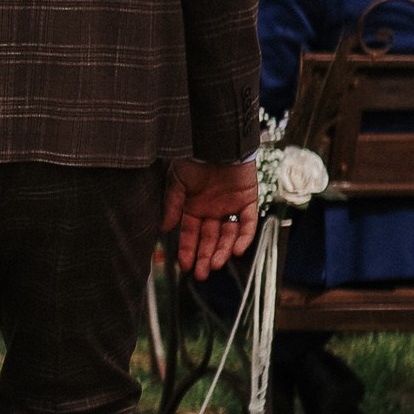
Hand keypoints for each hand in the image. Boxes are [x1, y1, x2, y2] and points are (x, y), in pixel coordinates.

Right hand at [163, 153, 257, 280]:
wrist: (216, 140)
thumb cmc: (193, 158)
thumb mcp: (176, 182)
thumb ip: (172, 205)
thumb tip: (164, 229)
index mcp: (194, 207)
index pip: (191, 234)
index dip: (187, 250)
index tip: (184, 266)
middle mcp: (212, 209)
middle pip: (210, 239)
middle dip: (205, 256)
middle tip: (201, 273)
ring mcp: (231, 206)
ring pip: (229, 235)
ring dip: (222, 251)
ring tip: (215, 264)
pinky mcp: (249, 200)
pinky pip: (248, 223)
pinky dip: (244, 237)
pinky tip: (237, 250)